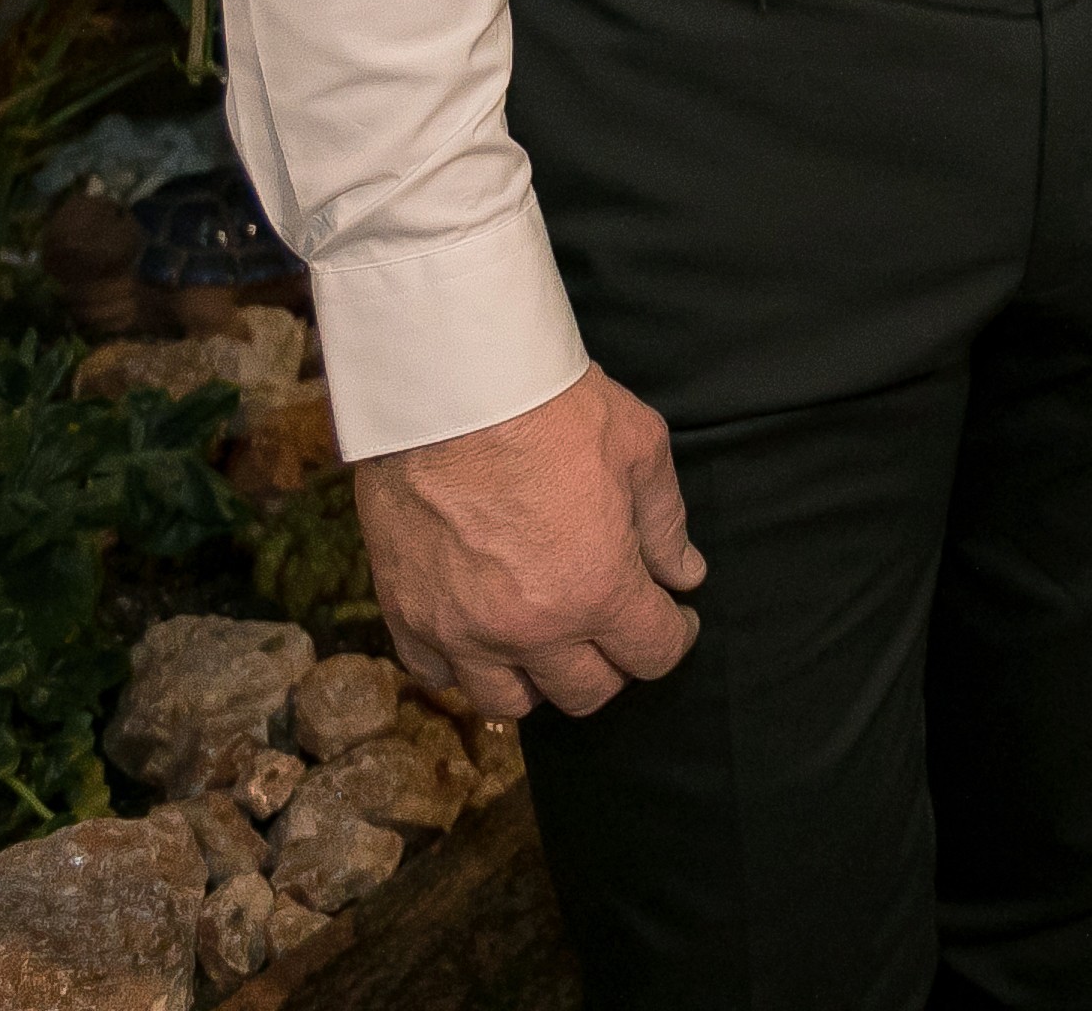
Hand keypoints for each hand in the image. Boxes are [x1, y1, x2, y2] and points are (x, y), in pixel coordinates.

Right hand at [359, 365, 705, 721]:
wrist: (449, 387)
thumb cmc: (551, 407)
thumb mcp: (640, 448)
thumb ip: (665, 524)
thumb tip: (685, 575)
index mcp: (596, 591)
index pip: (653, 655)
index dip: (674, 636)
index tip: (673, 616)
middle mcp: (529, 629)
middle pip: (585, 693)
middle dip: (613, 664)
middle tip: (613, 627)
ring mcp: (460, 629)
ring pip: (507, 704)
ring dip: (537, 680)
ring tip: (547, 642)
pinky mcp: (406, 613)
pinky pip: (436, 674)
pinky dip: (463, 665)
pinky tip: (481, 632)